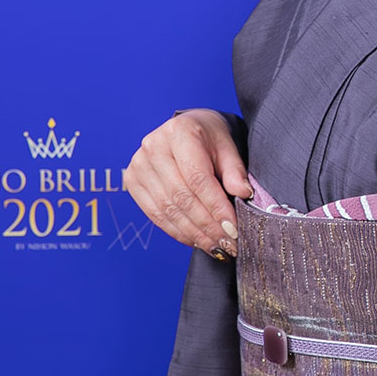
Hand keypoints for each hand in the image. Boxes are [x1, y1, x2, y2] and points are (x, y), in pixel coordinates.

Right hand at [122, 109, 252, 256]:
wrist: (184, 128)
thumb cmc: (208, 137)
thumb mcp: (227, 146)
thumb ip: (235, 171)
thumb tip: (244, 194)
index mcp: (179, 132)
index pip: (198, 178)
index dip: (216, 207)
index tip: (233, 229)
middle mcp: (153, 146)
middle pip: (182, 197)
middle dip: (207, 226)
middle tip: (228, 244)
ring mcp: (139, 164)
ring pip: (168, 210)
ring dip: (194, 234)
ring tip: (216, 246)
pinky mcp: (132, 181)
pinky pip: (155, 214)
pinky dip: (178, 232)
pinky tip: (196, 240)